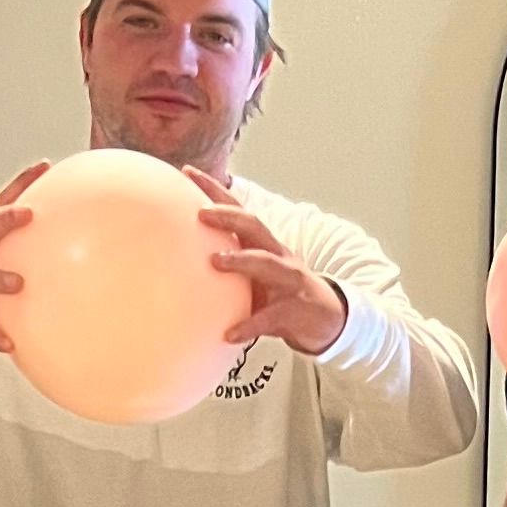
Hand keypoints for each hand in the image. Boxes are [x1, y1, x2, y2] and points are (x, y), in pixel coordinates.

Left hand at [190, 177, 344, 353]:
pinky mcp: (292, 310)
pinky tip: (229, 334)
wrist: (326, 320)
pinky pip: (268, 317)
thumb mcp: (256, 274)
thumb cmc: (281, 294)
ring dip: (241, 259)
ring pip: (266, 263)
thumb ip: (228, 263)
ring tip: (215, 260)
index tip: (187, 172)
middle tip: (200, 213)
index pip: (238, 209)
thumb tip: (180, 259)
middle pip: (254, 226)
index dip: (214, 189)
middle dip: (228, 215)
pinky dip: (249, 325)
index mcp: (264, 244)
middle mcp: (277, 255)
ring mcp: (288, 280)